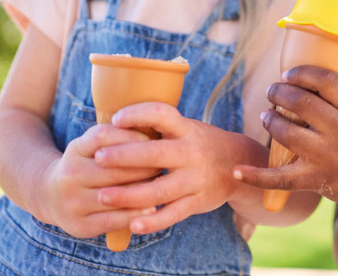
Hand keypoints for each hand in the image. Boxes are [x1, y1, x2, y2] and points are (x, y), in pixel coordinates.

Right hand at [41, 123, 158, 237]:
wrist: (50, 196)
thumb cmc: (87, 164)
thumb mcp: (92, 145)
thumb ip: (117, 135)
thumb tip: (154, 129)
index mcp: (76, 149)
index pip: (103, 136)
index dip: (131, 137)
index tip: (154, 138)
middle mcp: (70, 174)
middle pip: (114, 168)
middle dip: (144, 165)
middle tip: (165, 164)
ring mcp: (72, 201)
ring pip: (114, 194)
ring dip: (142, 190)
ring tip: (163, 185)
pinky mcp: (79, 224)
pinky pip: (111, 219)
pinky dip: (134, 214)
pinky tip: (152, 210)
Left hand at [93, 102, 247, 233]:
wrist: (239, 162)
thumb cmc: (198, 143)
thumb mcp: (185, 128)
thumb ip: (157, 127)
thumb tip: (112, 122)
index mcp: (186, 129)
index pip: (162, 114)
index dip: (139, 114)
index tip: (116, 119)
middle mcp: (192, 153)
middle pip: (156, 154)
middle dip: (125, 156)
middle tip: (98, 158)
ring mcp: (196, 179)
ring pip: (160, 190)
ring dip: (129, 195)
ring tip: (103, 196)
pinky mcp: (198, 202)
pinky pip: (173, 215)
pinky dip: (152, 221)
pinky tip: (132, 224)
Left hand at [233, 66, 337, 209]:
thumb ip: (333, 99)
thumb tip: (294, 79)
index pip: (327, 81)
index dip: (302, 73)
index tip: (287, 74)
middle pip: (302, 102)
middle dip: (279, 92)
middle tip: (272, 92)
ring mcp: (327, 156)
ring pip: (287, 133)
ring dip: (270, 120)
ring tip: (266, 116)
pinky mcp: (314, 179)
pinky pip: (279, 178)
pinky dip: (255, 176)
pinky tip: (236, 171)